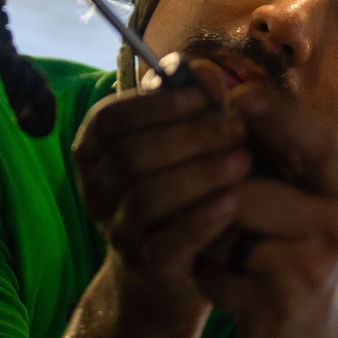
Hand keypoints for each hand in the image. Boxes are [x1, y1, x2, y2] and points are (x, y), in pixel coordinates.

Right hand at [72, 63, 249, 314]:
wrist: (176, 263)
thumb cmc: (181, 187)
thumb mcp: (183, 141)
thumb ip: (192, 104)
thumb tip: (207, 72)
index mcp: (94, 153)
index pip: (108, 121)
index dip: (154, 105)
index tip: (202, 98)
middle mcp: (97, 191)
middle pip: (131, 156)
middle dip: (189, 136)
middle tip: (236, 127)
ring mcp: (119, 231)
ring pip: (146, 197)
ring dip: (199, 174)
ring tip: (242, 161)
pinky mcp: (147, 265)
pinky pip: (167, 243)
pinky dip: (200, 221)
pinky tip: (232, 203)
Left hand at [195, 88, 337, 337]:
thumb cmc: (310, 263)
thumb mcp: (314, 206)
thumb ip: (278, 154)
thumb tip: (221, 86)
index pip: (309, 138)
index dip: (269, 112)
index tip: (232, 97)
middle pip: (245, 186)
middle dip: (215, 196)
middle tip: (214, 209)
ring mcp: (313, 264)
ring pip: (225, 228)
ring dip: (212, 239)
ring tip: (228, 252)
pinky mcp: (281, 303)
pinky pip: (216, 271)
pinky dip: (211, 277)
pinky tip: (232, 287)